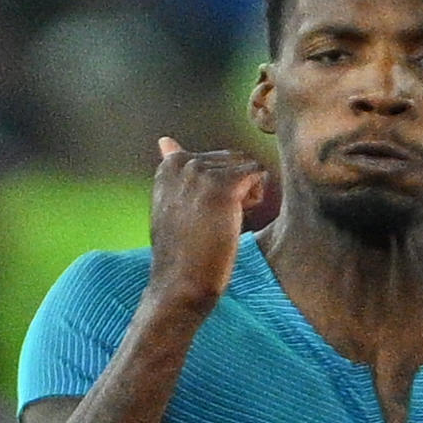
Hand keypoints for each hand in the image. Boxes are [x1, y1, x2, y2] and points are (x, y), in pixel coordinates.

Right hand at [147, 138, 271, 309]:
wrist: (180, 282)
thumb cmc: (180, 250)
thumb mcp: (169, 203)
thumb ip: (171, 170)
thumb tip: (165, 140)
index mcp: (170, 164)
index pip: (216, 159)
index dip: (218, 185)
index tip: (203, 212)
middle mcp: (183, 162)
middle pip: (234, 160)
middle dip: (235, 186)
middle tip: (215, 220)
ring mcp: (201, 173)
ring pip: (247, 166)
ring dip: (246, 192)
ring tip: (223, 220)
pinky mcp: (223, 187)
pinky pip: (258, 173)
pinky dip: (256, 197)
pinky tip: (237, 218)